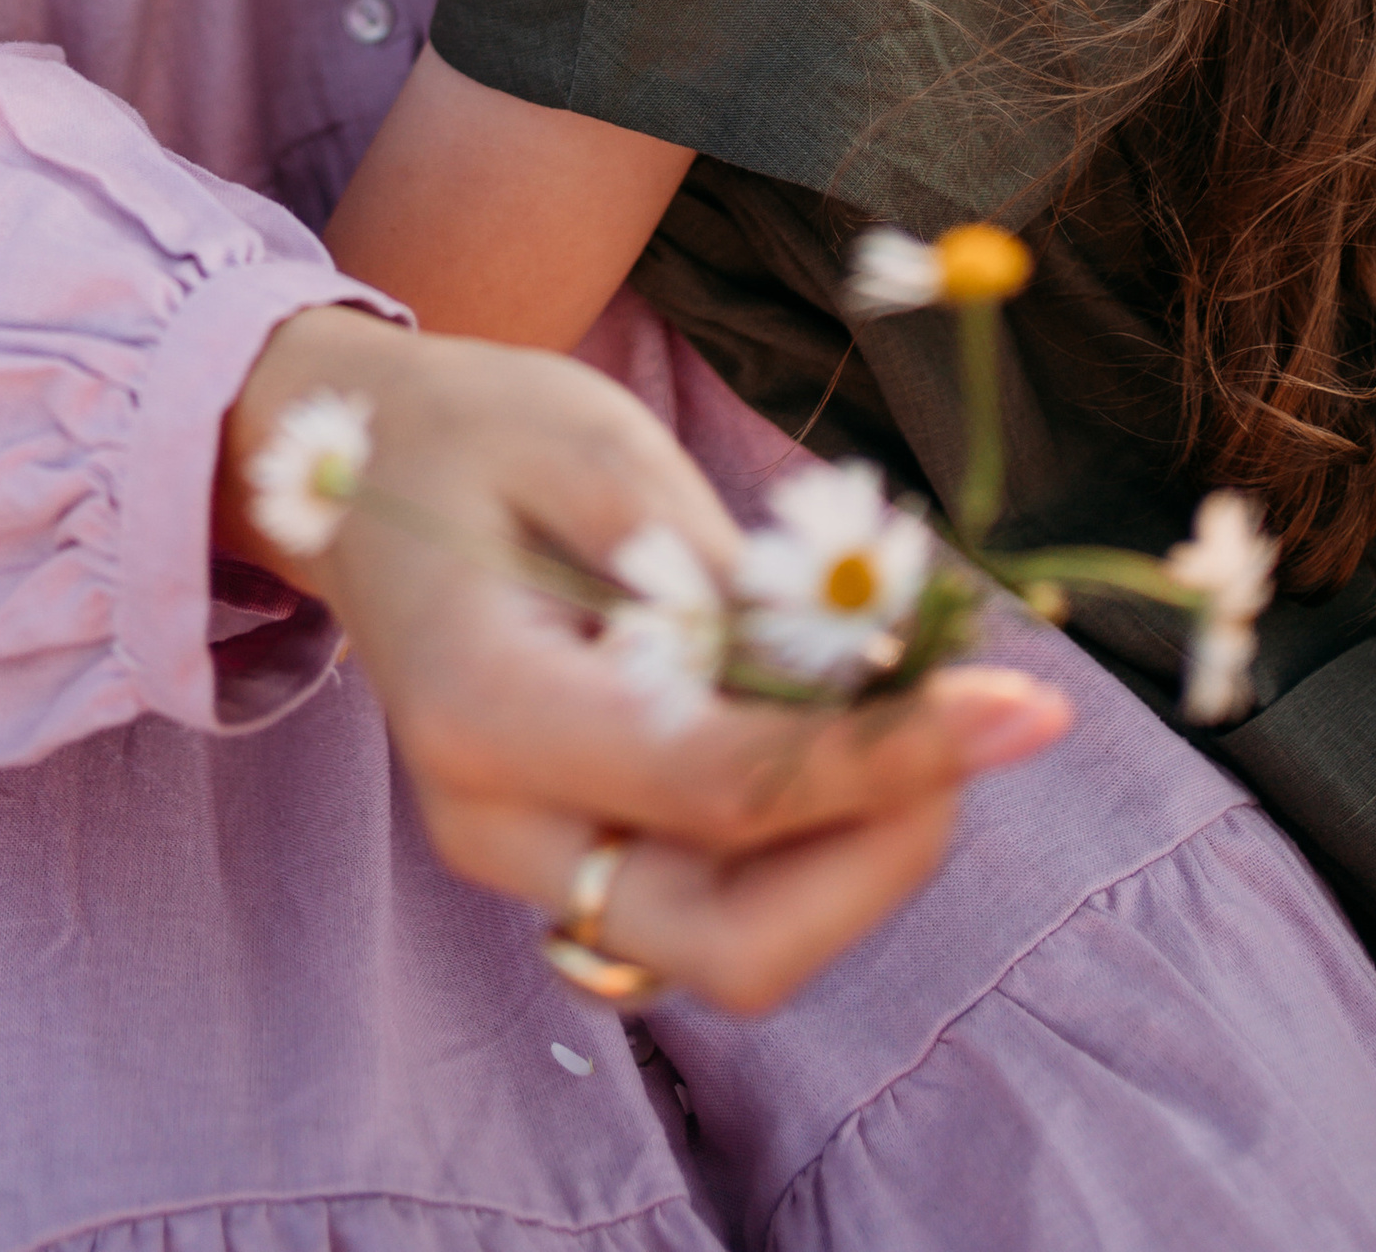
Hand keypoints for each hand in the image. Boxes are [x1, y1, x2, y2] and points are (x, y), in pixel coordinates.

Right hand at [220, 309, 1068, 1015]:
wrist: (351, 467)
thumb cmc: (474, 430)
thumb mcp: (598, 445)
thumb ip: (723, 575)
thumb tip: (872, 670)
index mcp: (486, 709)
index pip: (722, 785)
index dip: (888, 756)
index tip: (1024, 707)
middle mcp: (497, 824)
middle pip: (734, 944)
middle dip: (882, 851)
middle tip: (975, 724)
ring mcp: (525, 859)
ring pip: (737, 946)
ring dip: (860, 854)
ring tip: (926, 710)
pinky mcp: (567, 856)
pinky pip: (715, 903)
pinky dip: (811, 841)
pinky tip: (853, 729)